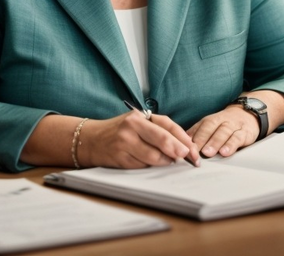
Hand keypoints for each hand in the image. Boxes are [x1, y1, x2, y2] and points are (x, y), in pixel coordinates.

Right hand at [80, 111, 199, 168]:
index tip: (193, 148)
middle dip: (178, 150)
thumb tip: (183, 145)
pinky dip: (149, 166)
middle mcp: (131, 127)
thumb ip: (158, 130)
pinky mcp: (120, 158)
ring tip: (168, 161)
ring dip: (165, 161)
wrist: (91, 140)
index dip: (183, 137)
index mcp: (139, 116)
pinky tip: (148, 163)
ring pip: (154, 157)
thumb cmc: (119, 131)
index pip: (167, 125)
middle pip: (162, 140)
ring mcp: (124, 143)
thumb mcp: (137, 123)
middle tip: (188, 157)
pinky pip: (142, 166)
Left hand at [187, 105, 259, 158]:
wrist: (249, 114)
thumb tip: (181, 144)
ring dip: (214, 142)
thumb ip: (198, 134)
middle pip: (209, 127)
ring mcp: (233, 126)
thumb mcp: (212, 126)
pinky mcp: (245, 132)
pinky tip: (225, 152)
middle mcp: (221, 121)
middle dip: (201, 139)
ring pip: (223, 132)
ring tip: (207, 153)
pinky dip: (231, 145)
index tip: (183, 148)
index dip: (191, 137)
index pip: (199, 127)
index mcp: (210, 120)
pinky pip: (238, 138)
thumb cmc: (226, 125)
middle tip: (194, 150)